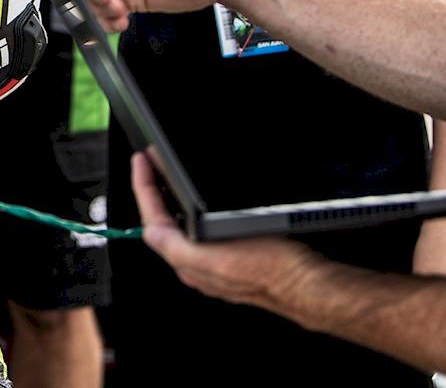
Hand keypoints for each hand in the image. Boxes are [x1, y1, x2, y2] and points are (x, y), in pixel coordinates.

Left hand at [130, 153, 321, 312]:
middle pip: (162, 224)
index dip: (142, 186)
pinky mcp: (231, 261)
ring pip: (180, 228)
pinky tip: (200, 203)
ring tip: (168, 177)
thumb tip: (149, 232)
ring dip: (172, 202)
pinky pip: (201, 234)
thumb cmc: (272, 268)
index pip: (151, 220)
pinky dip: (192, 213)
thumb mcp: (216, 252)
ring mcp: (213, 265)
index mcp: (188, 263)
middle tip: (151, 165)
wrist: (304, 284)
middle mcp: (196, 267)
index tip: (141, 161)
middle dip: (154, 193)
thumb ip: (174, 246)